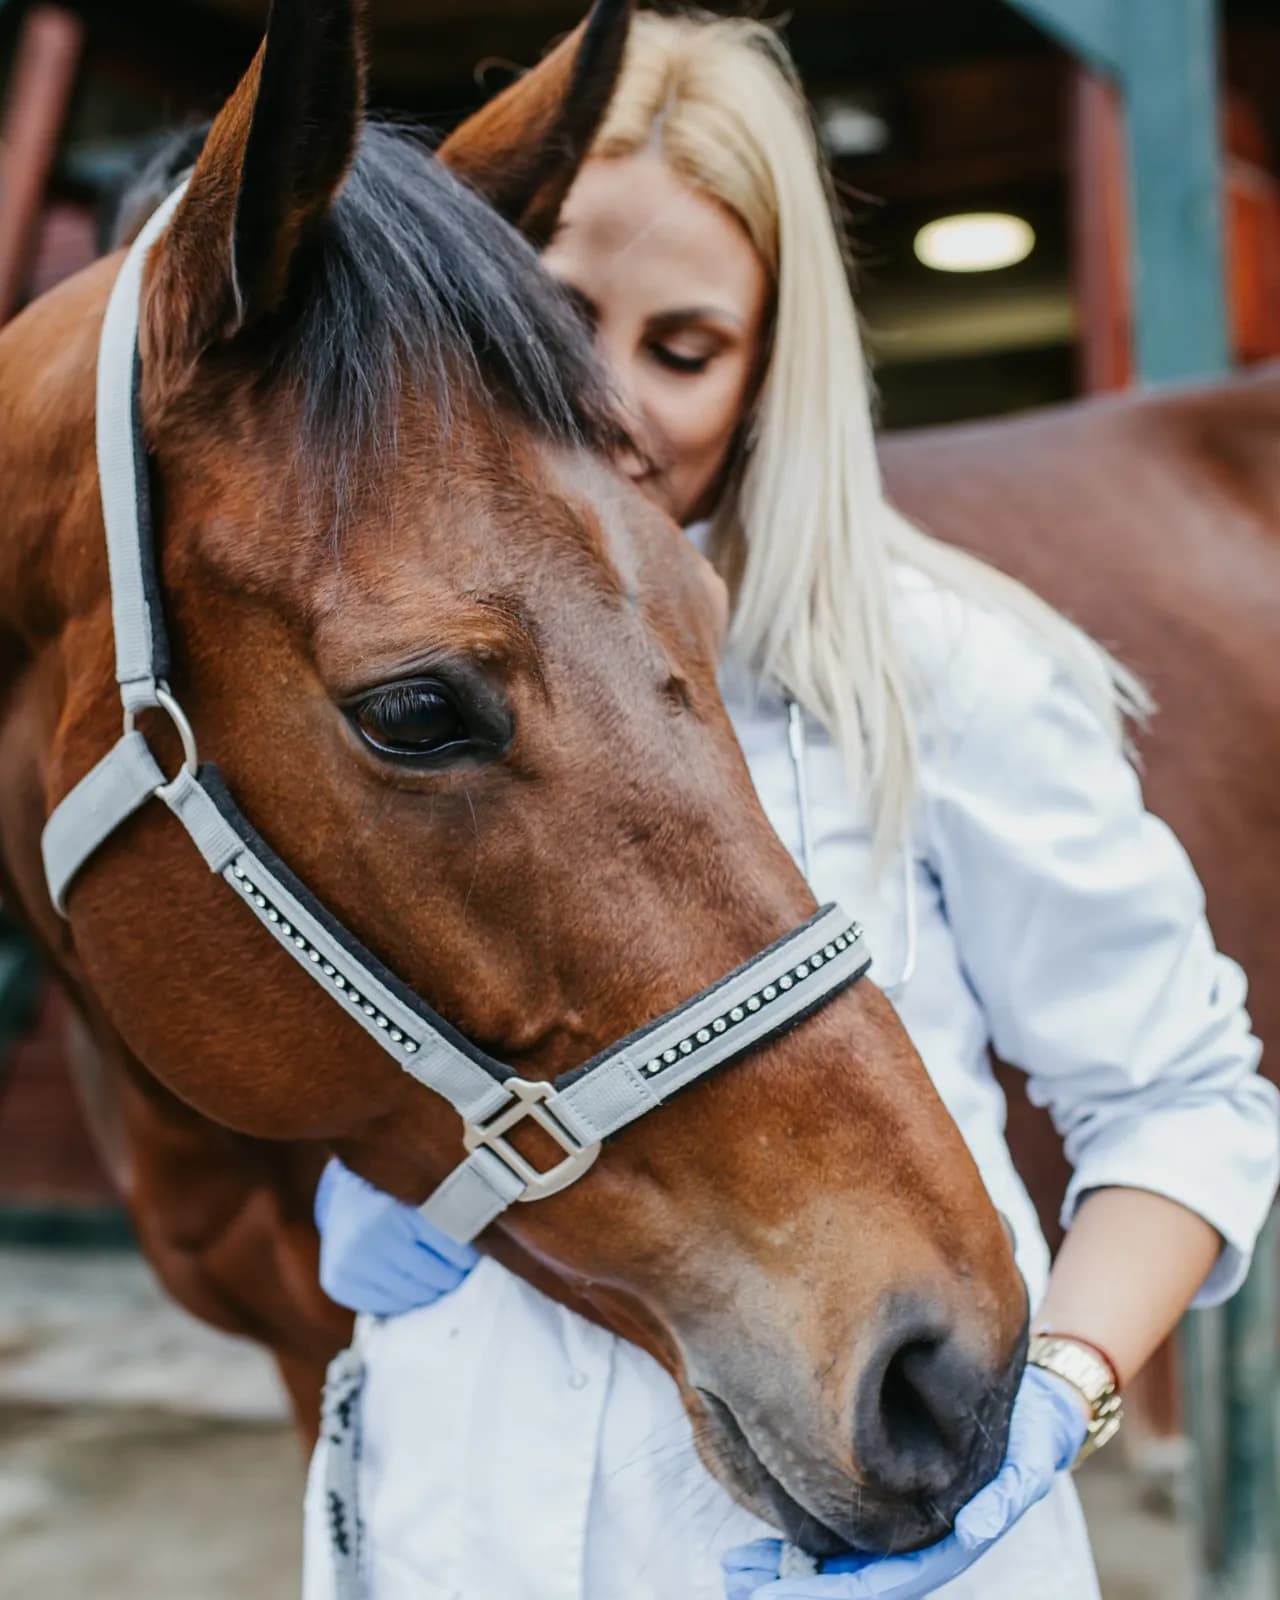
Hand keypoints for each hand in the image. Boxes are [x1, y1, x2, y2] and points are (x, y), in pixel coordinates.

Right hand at [314, 1157, 479, 1315]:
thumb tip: (493, 1249)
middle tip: (460, 1275)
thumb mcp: (424, 1193)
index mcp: (398, 1211)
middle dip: (452, 1277)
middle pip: (434, 1277)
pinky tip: (410, 1286)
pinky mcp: (339, 1284)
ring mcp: (351, 1264)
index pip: (451, 1249)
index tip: (476, 1260)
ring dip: (431, 1292)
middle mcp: (371, 1239)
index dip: (468, 1258)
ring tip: (438, 1281)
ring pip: (413, 1296)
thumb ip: (453, 1217)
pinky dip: (404, 1300)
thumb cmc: (394, 1192)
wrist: (343, 1194)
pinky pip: (386, 1306)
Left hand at [721, 1364, 1086, 1598]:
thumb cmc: (1036, 1431)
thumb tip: (974, 1526)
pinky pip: (838, 1529)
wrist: (1039, 1409)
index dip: (833, 1592)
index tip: (778, 1597)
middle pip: (852, 1581)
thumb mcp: (1033, 1456)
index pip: (884, 1582)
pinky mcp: (883, 1494)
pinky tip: (759, 1542)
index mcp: (948, 1542)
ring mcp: (900, 1524)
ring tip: (736, 1567)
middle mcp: (920, 1542)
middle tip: (738, 1579)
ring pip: (839, 1561)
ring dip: (787, 1570)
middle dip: (795, 1588)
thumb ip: (1012, 1490)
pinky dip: (798, 1536)